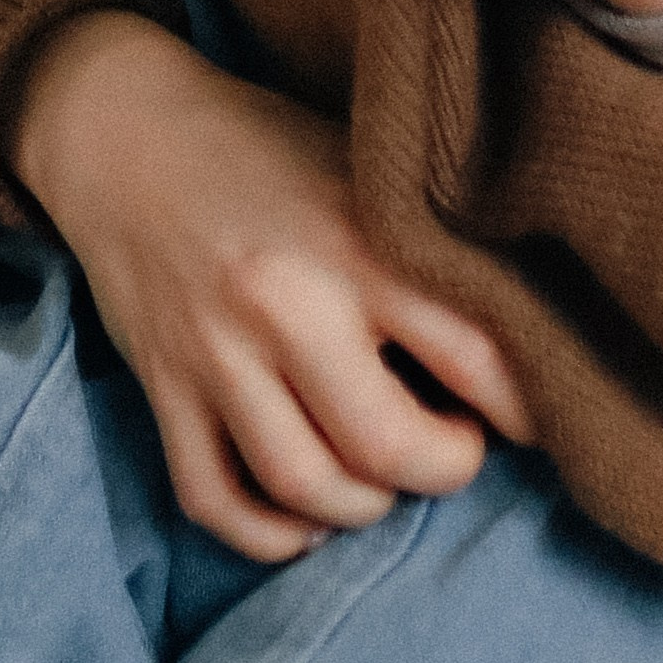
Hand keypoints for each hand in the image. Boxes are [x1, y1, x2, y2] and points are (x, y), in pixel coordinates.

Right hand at [12, 10, 536, 561]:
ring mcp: (216, 353)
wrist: (126, 130)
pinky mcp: (163, 387)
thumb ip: (430, 250)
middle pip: (389, 446)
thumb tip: (523, 337)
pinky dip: (268, 532)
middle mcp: (288, 304)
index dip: (526, 410)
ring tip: (382, 479)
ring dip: (361, 508)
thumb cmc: (269, 150)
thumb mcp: (365, 174)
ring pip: (304, 485)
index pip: (475, 358)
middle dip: (445, 469)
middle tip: (457, 448)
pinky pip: (214, 499)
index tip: (536, 418)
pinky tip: (304, 518)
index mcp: (358, 243)